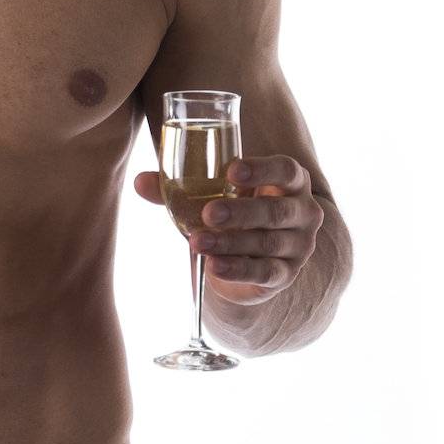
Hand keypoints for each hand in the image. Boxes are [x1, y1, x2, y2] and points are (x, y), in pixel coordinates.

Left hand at [133, 155, 324, 305]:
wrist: (250, 254)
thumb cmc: (234, 209)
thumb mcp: (212, 194)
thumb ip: (178, 186)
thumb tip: (140, 181)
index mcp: (290, 180)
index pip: (285, 169)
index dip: (261, 168)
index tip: (231, 170)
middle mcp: (303, 211)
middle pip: (276, 210)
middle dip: (240, 212)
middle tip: (208, 213)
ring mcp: (298, 246)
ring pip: (266, 243)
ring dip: (230, 243)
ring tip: (197, 241)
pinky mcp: (285, 274)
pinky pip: (264, 272)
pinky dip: (237, 270)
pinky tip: (213, 266)